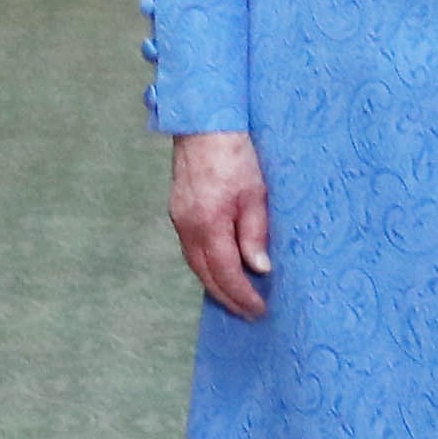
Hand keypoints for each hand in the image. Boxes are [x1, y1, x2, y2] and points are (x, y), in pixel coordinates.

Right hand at [169, 129, 273, 317]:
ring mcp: (179, 219)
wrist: (204, 125)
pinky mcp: (178, 211)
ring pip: (195, 264)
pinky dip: (205, 265)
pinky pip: (191, 249)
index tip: (258, 310)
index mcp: (208, 225)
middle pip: (206, 275)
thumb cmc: (235, 155)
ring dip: (215, 284)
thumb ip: (255, 234)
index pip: (226, 273)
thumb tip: (259, 269)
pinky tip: (219, 269)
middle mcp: (188, 227)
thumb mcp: (256, 194)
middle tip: (248, 313)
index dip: (242, 295)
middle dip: (227, 298)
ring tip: (236, 298)